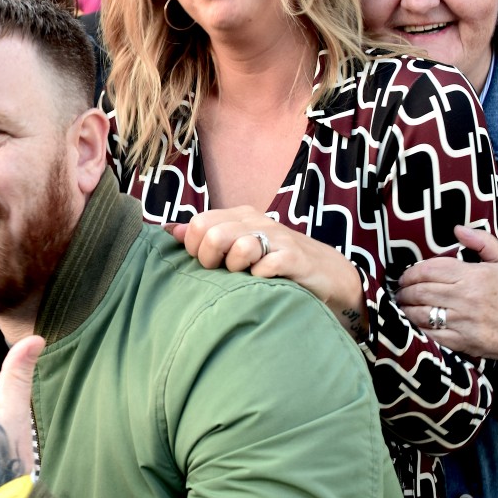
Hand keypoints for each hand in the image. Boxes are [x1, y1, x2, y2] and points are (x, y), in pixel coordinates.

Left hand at [172, 206, 365, 337]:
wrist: (325, 273)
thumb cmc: (274, 261)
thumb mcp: (239, 244)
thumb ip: (206, 236)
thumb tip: (171, 230)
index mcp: (239, 216)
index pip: (198, 223)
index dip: (195, 248)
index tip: (207, 263)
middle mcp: (256, 221)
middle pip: (213, 235)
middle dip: (211, 260)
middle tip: (223, 271)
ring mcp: (277, 238)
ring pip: (239, 247)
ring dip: (237, 268)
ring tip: (246, 274)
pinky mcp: (294, 258)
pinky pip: (266, 266)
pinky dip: (260, 277)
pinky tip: (265, 281)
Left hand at [397, 225, 497, 360]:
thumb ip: (482, 242)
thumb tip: (457, 229)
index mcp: (473, 276)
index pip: (428, 270)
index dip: (410, 273)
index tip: (404, 276)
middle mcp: (465, 298)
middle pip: (420, 291)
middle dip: (404, 291)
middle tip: (400, 291)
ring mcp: (463, 321)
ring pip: (421, 313)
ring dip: (406, 309)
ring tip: (403, 305)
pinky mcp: (463, 341)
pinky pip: (431, 333)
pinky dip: (417, 327)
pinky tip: (414, 322)